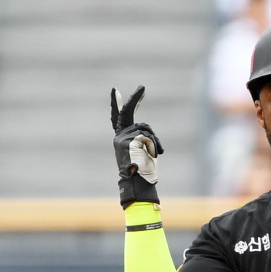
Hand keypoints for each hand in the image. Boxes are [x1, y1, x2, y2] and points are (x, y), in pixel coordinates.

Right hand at [111, 86, 163, 208]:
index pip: (117, 118)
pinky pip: (147, 136)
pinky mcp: (129, 141)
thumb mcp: (142, 153)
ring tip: (154, 155)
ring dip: (154, 140)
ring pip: (145, 128)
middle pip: (127, 113)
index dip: (117, 104)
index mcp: (122, 139)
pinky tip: (152, 156)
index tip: (115, 90)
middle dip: (134, 99)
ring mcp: (123, 139)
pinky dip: (154, 145)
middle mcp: (120, 136)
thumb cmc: (142, 172)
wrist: (138, 184)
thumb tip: (145, 132)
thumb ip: (141, 139)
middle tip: (142, 87)